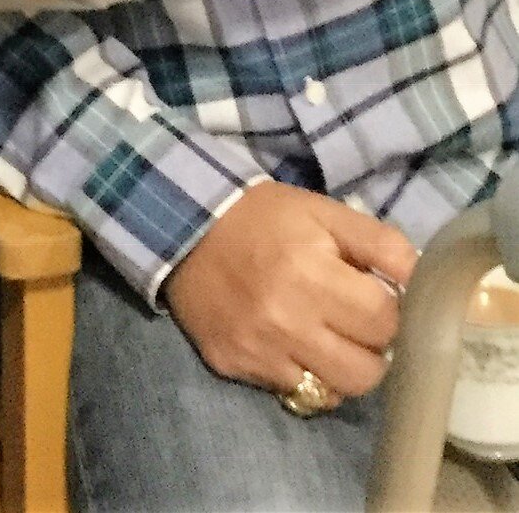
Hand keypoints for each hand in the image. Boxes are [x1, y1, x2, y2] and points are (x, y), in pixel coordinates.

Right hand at [164, 181, 417, 401]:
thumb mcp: (322, 211)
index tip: (372, 296)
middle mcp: (285, 316)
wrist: (182, 227)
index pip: (386, 320)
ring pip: (336, 391)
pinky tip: (292, 345)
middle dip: (371, 346)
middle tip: (354, 322)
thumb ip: (379, 242)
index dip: (388, 309)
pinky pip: (294, 392)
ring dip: (343, 368)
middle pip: (369, 369)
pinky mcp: (233, 363)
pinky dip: (303, 375)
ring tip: (330, 340)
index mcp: (310, 271)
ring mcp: (258, 347)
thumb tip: (421, 281)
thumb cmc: (262, 218)